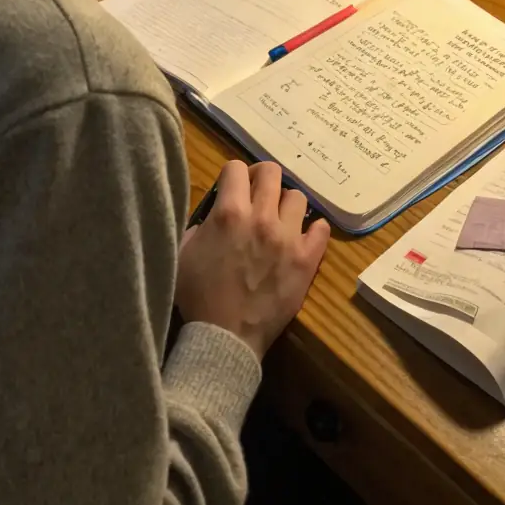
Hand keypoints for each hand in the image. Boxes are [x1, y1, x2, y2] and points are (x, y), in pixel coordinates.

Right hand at [175, 160, 329, 360]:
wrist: (226, 336)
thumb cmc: (199, 297)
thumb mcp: (183, 254)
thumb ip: (199, 227)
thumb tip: (213, 216)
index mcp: (229, 213)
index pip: (235, 168)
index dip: (232, 175)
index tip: (232, 187)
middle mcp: (261, 218)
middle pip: (272, 172)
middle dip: (261, 178)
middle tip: (257, 194)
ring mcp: (288, 237)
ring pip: (298, 197)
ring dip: (285, 204)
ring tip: (278, 219)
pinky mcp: (307, 259)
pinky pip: (321, 228)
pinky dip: (312, 229)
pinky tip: (301, 237)